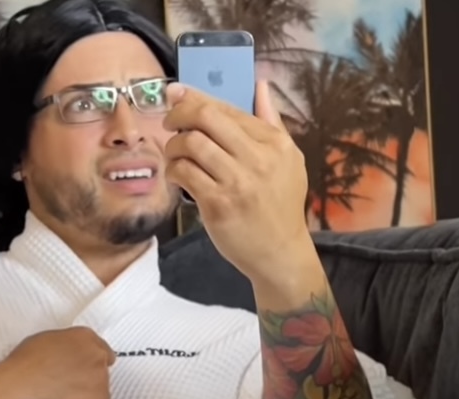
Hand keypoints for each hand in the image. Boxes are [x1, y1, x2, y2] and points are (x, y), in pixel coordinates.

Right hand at [0, 327, 115, 398]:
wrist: (18, 391)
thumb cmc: (24, 367)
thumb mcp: (46, 340)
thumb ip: (67, 346)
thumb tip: (72, 355)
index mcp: (84, 337)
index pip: (102, 350)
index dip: (89, 362)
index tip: (80, 371)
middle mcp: (97, 356)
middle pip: (101, 371)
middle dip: (88, 378)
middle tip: (67, 387)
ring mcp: (101, 381)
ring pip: (100, 391)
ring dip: (87, 395)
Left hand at [164, 82, 313, 292]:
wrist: (280, 253)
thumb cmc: (282, 207)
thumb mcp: (289, 160)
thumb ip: (272, 122)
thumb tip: (260, 86)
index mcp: (273, 142)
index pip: (227, 108)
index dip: (195, 98)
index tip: (177, 96)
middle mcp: (257, 157)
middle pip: (206, 117)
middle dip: (179, 114)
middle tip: (169, 123)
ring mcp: (237, 182)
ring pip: (192, 144)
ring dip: (174, 145)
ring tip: (174, 154)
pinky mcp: (218, 205)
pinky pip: (186, 174)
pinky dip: (174, 170)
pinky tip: (176, 175)